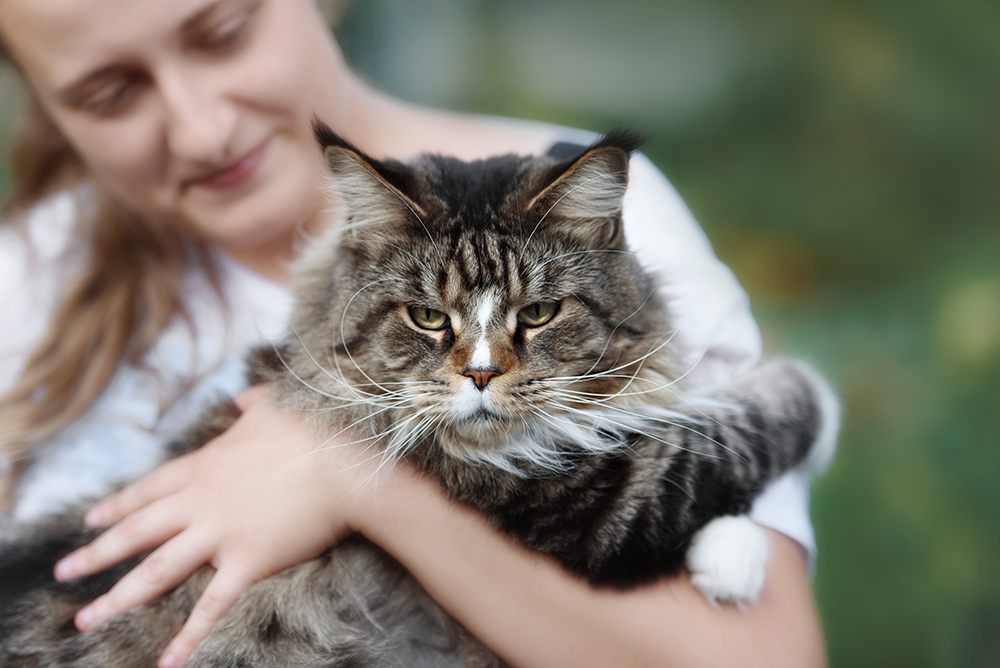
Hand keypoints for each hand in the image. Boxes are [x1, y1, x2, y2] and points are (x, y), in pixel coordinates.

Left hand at [53, 386, 384, 667]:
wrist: (341, 466)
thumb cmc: (311, 432)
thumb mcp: (274, 406)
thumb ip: (251, 403)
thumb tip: (242, 398)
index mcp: (204, 467)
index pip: (148, 490)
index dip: (116, 506)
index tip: (89, 521)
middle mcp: (200, 503)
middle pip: (137, 532)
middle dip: (97, 553)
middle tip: (65, 572)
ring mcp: (219, 534)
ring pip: (156, 572)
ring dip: (118, 598)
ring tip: (86, 619)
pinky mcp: (246, 562)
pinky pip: (212, 606)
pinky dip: (188, 637)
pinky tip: (167, 663)